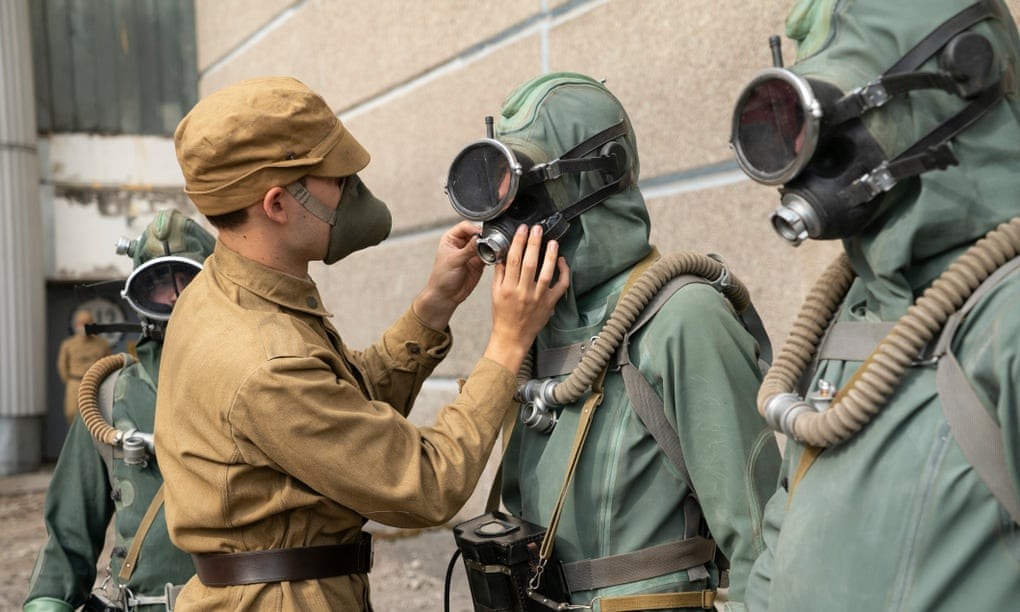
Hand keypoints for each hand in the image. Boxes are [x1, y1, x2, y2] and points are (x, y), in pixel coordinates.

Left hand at [413, 221, 485, 329]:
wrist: (446, 296)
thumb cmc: (442, 278)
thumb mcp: (454, 261)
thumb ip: (468, 249)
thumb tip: (479, 238)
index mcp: (451, 238)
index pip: (465, 226)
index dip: (474, 229)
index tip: (481, 235)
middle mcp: (462, 244)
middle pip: (477, 233)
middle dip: (484, 237)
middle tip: (490, 242)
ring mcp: (471, 253)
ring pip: (485, 244)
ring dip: (490, 247)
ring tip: (492, 251)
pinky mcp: (479, 262)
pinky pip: (489, 255)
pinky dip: (493, 256)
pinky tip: (494, 258)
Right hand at [484, 224, 568, 371]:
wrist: (512, 337)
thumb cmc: (503, 316)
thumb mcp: (495, 294)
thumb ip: (499, 274)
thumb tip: (504, 255)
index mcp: (507, 288)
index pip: (513, 259)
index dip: (518, 242)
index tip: (522, 230)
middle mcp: (523, 292)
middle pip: (529, 263)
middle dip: (533, 243)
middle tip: (537, 229)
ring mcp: (538, 298)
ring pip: (546, 273)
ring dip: (550, 255)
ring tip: (552, 241)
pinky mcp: (550, 304)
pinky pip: (560, 286)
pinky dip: (563, 272)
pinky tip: (561, 261)